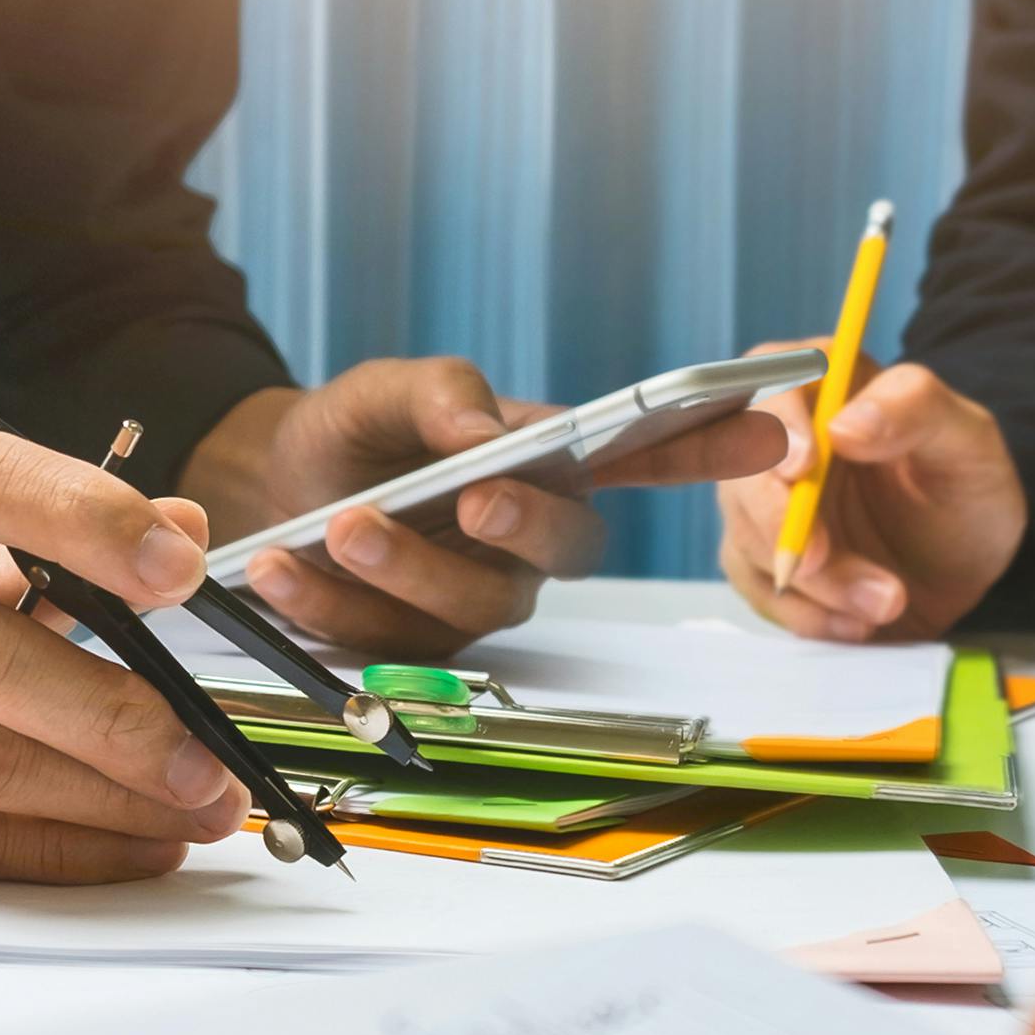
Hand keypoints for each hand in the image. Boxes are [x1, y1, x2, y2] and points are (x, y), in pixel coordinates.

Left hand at [177, 357, 783, 655]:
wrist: (265, 488)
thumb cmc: (355, 433)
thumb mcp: (386, 388)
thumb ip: (439, 391)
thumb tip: (482, 424)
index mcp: (551, 468)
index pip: (647, 459)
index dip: (711, 449)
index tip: (770, 431)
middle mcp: (530, 544)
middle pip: (569, 551)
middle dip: (524, 525)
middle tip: (473, 494)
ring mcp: (475, 601)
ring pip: (470, 602)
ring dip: (405, 565)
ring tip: (342, 523)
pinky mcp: (411, 646)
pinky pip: (382, 635)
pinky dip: (325, 597)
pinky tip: (279, 562)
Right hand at [713, 350, 1025, 640]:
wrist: (964, 567)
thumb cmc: (965, 488)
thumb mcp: (968, 441)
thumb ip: (916, 410)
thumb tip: (845, 425)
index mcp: (825, 384)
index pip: (772, 380)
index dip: (774, 423)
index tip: (800, 468)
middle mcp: (783, 439)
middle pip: (740, 467)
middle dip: (776, 521)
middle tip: (821, 561)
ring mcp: (767, 502)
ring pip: (749, 537)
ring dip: (813, 582)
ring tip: (885, 601)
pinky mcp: (766, 558)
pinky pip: (760, 589)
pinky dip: (806, 615)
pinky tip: (857, 623)